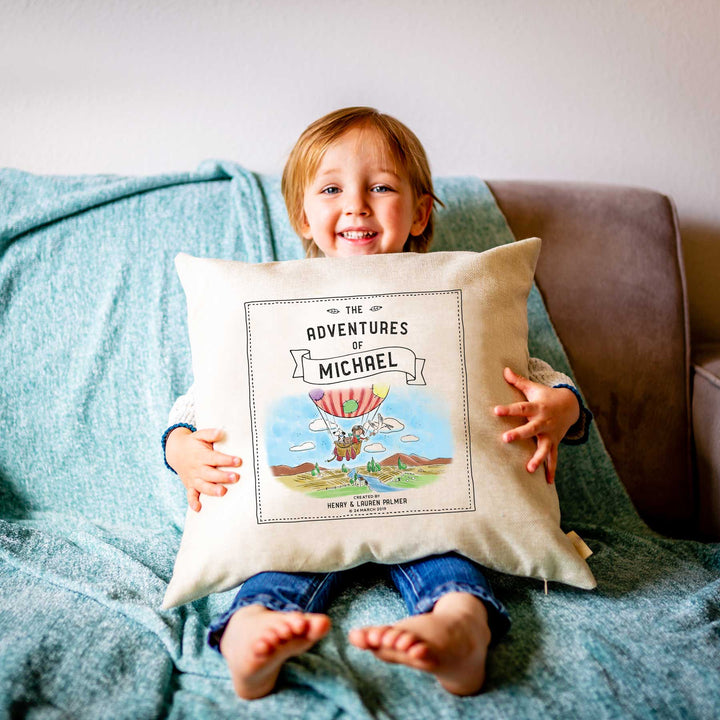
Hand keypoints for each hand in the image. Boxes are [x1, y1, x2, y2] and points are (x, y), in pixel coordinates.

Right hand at [165, 427, 241, 510]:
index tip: (238, 461)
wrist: (175, 451)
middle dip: (223, 476)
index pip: (215, 458)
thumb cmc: (193, 443)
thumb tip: (221, 431)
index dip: (227, 459)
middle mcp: (197, 468)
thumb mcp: (200, 435)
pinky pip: (190, 495)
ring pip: (202, 486)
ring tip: (223, 492)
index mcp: (201, 455)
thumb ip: (210, 434)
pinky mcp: (190, 485)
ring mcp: (193, 478)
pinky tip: (198, 508)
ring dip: (212, 490)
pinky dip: (193, 502)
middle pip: (211, 473)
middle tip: (235, 478)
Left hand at [493, 367, 579, 483]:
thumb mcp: (534, 388)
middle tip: (505, 439)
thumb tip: (504, 369)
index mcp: (537, 408)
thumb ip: (518, 381)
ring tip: (529, 468)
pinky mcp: (554, 443)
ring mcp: (550, 434)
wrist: (570, 406)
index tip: (495, 410)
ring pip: (544, 447)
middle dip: (519, 434)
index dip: (508, 409)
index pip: (520, 408)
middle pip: (530, 429)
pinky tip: (547, 482)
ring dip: (538, 458)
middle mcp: (543, 422)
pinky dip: (551, 470)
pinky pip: (553, 458)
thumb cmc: (546, 396)